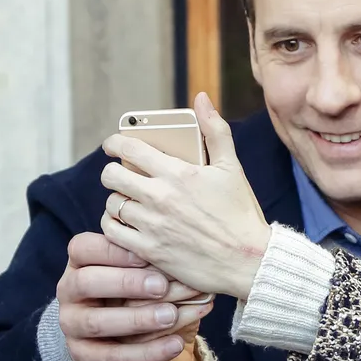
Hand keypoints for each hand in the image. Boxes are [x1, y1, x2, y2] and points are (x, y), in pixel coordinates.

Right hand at [56, 233, 212, 360]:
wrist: (111, 340)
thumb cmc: (128, 293)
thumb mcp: (132, 273)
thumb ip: (145, 260)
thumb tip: (178, 250)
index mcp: (78, 264)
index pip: (83, 248)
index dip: (113, 251)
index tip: (147, 256)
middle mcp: (68, 292)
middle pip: (86, 283)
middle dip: (125, 283)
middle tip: (162, 286)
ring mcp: (72, 325)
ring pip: (97, 322)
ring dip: (137, 319)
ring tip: (171, 316)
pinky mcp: (83, 356)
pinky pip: (113, 357)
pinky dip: (146, 352)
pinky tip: (175, 344)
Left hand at [100, 92, 271, 299]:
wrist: (249, 262)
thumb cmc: (241, 214)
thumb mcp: (232, 168)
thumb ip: (215, 130)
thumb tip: (202, 99)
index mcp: (178, 173)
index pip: (129, 148)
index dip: (114, 143)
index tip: (113, 146)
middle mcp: (160, 197)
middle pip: (111, 176)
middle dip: (112, 171)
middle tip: (120, 174)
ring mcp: (152, 226)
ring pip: (112, 204)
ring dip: (116, 200)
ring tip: (127, 201)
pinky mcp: (149, 251)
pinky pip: (113, 233)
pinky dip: (114, 225)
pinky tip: (124, 223)